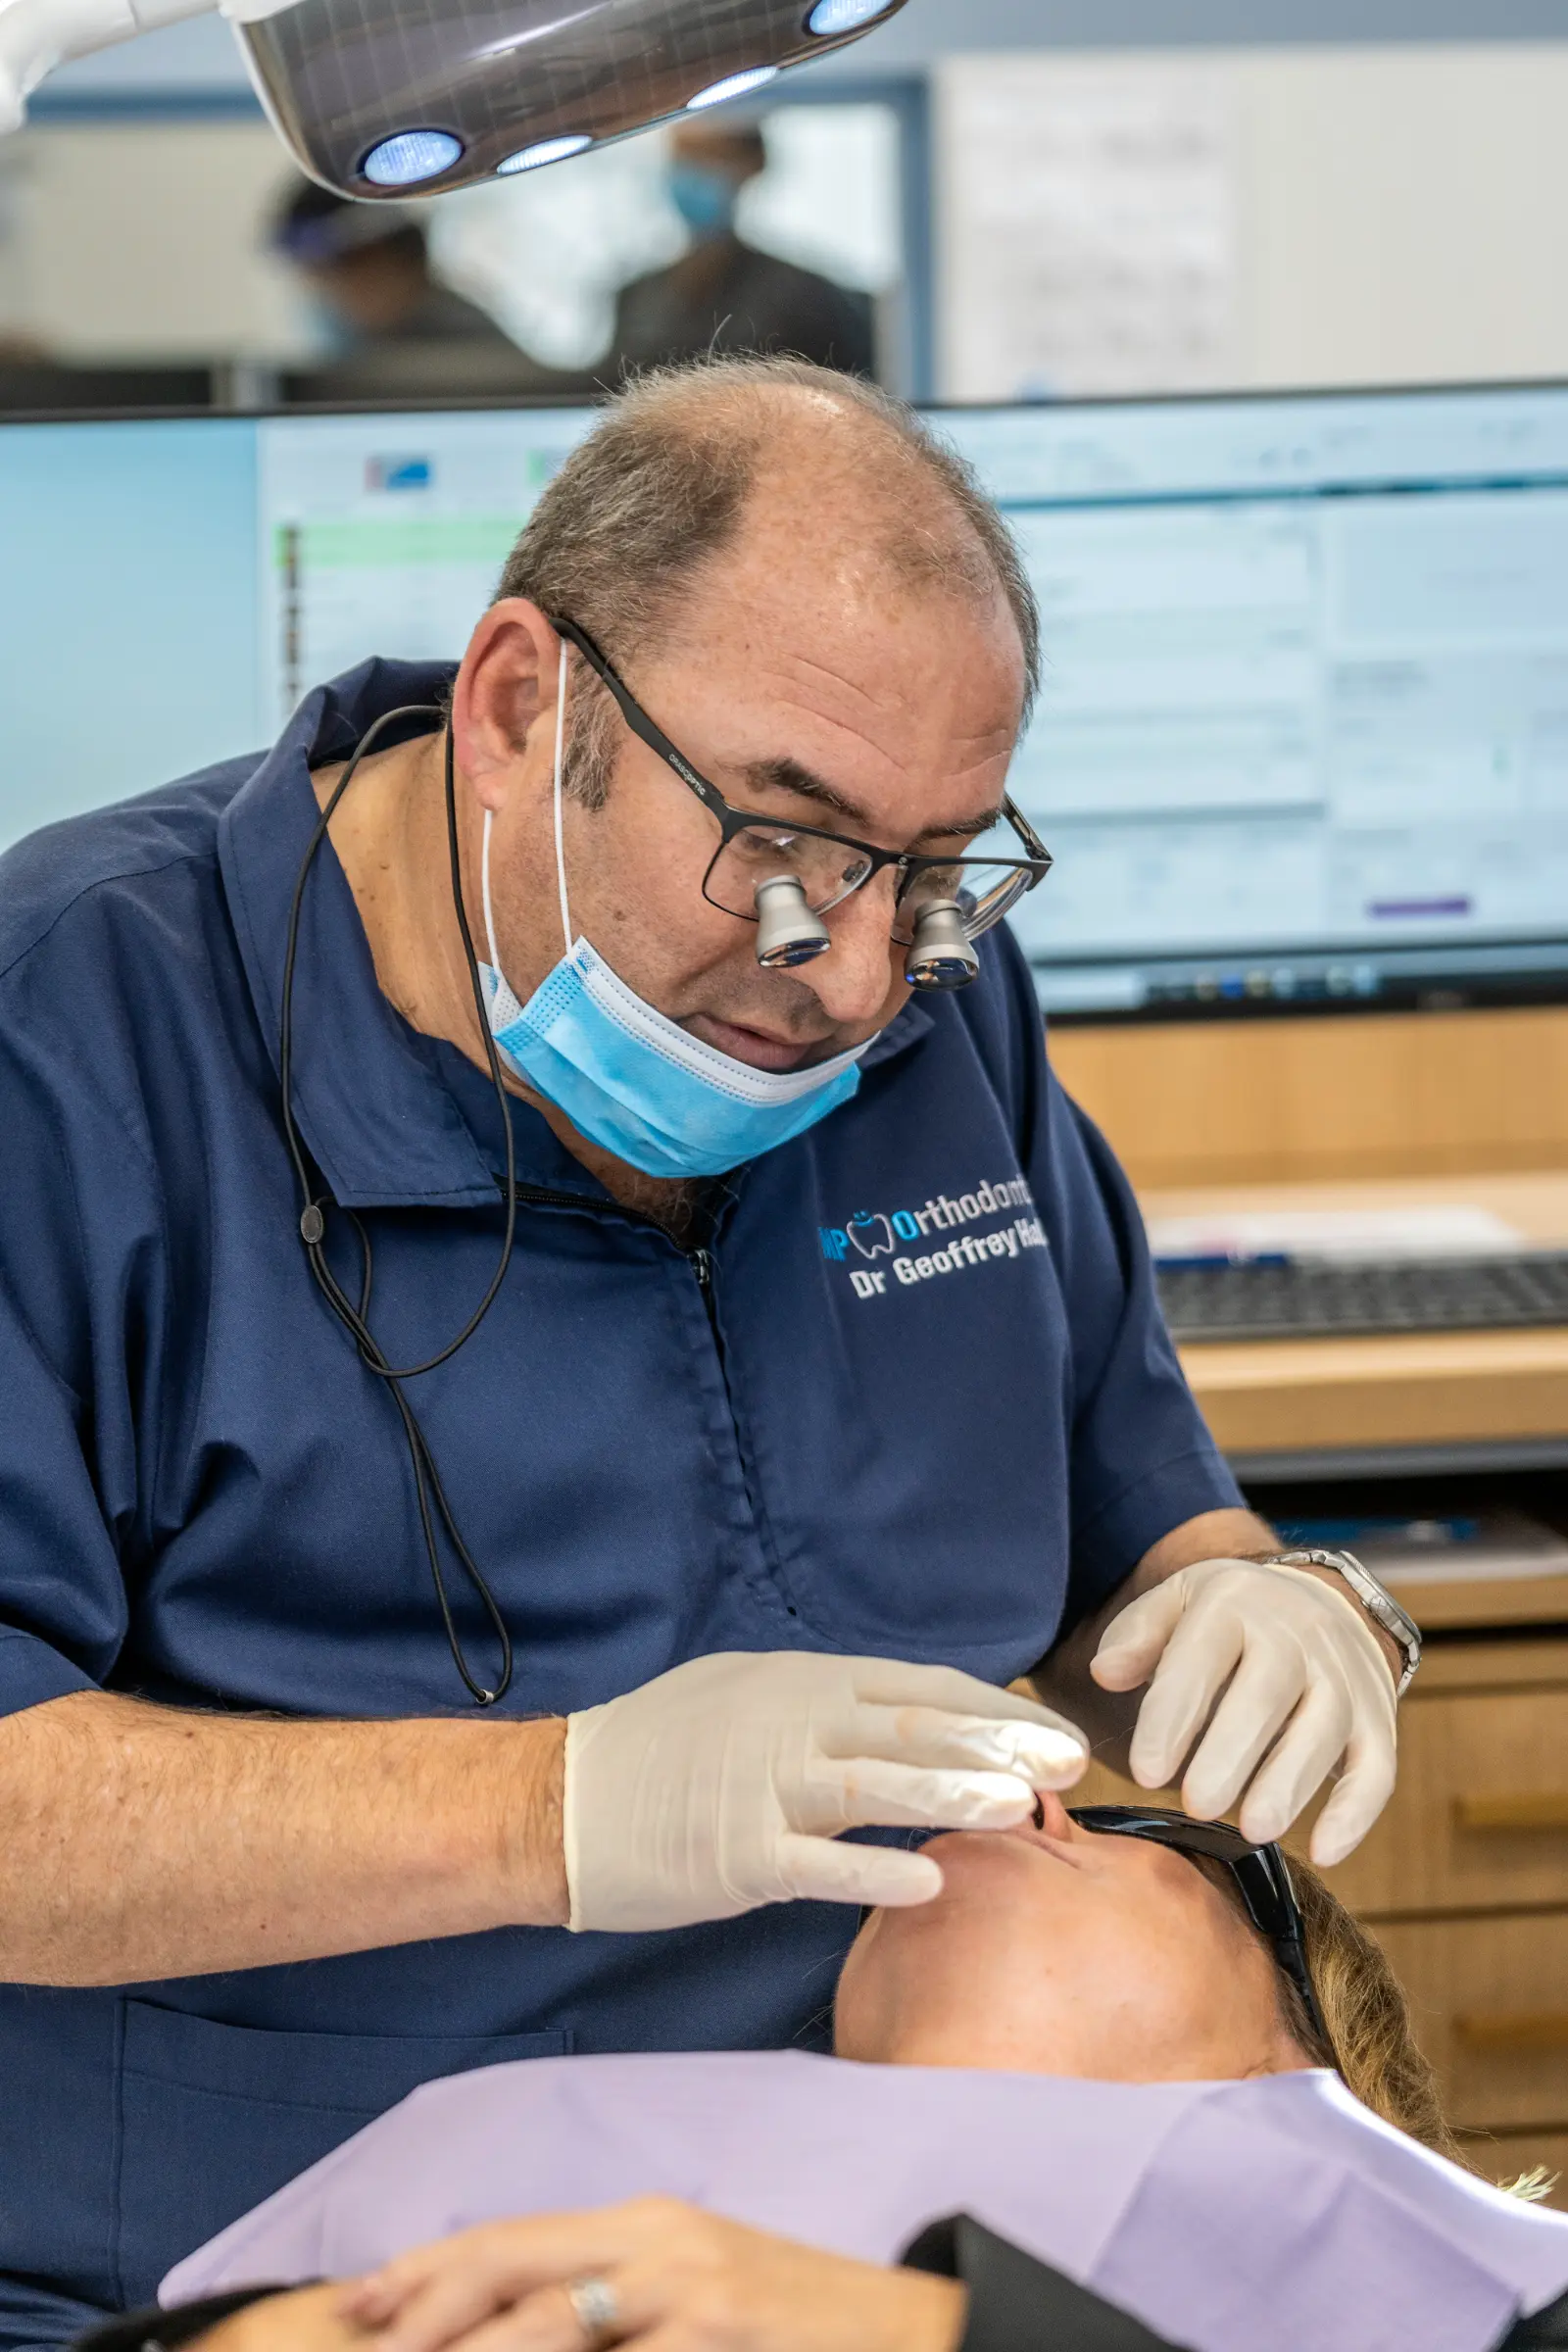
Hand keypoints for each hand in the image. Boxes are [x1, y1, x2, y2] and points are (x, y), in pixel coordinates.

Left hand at [336, 2199, 964, 2351]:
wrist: (916, 2331)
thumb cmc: (796, 2324)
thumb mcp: (699, 2293)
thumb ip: (618, 2298)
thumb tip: (527, 2324)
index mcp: (647, 2225)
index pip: (512, 2236)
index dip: (429, 2267)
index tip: (360, 2302)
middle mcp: (661, 2241)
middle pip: (515, 2262)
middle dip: (428, 2305)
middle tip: (365, 2343)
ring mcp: (696, 2288)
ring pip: (554, 2318)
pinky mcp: (727, 2329)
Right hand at [565, 1650, 1086, 1929]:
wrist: (562, 1798)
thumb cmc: (661, 1752)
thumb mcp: (747, 1696)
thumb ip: (824, 1708)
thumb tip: (908, 1722)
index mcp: (799, 1680)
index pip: (917, 1686)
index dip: (991, 1708)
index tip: (1051, 1729)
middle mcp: (789, 1720)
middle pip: (912, 1726)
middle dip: (997, 1744)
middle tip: (1067, 1764)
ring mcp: (762, 1785)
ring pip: (875, 1784)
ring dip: (954, 1793)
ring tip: (1022, 1807)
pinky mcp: (735, 1852)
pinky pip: (817, 1863)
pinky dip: (874, 1869)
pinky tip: (928, 1883)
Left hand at [1090, 1558, 1396, 1865]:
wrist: (1320, 1602)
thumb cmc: (1231, 1619)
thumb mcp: (1179, 1603)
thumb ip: (1138, 1636)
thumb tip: (1104, 1673)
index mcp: (1234, 1603)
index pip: (1199, 1659)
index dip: (1172, 1717)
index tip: (1144, 1774)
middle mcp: (1297, 1634)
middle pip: (1267, 1693)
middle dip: (1231, 1753)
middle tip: (1196, 1805)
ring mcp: (1344, 1677)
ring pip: (1325, 1729)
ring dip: (1291, 1783)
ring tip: (1252, 1830)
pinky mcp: (1378, 1719)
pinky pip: (1377, 1767)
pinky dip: (1356, 1813)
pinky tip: (1324, 1853)